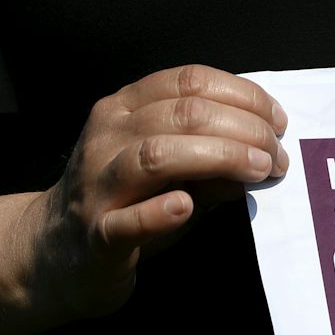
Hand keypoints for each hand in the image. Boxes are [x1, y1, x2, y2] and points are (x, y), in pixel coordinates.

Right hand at [21, 64, 288, 320]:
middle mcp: (107, 137)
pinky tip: (187, 206)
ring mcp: (97, 184)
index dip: (242, 95)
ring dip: (218, 157)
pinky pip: (126, 220)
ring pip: (157, 155)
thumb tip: (265, 152)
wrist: (56, 253)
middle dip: (243, 129)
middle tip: (278, 155)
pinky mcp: (96, 234)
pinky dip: (158, 212)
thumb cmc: (127, 204)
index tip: (277, 121)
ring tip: (259, 170)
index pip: (188, 82)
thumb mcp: (174, 172)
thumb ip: (214, 159)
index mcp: (125, 110)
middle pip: (182, 114)